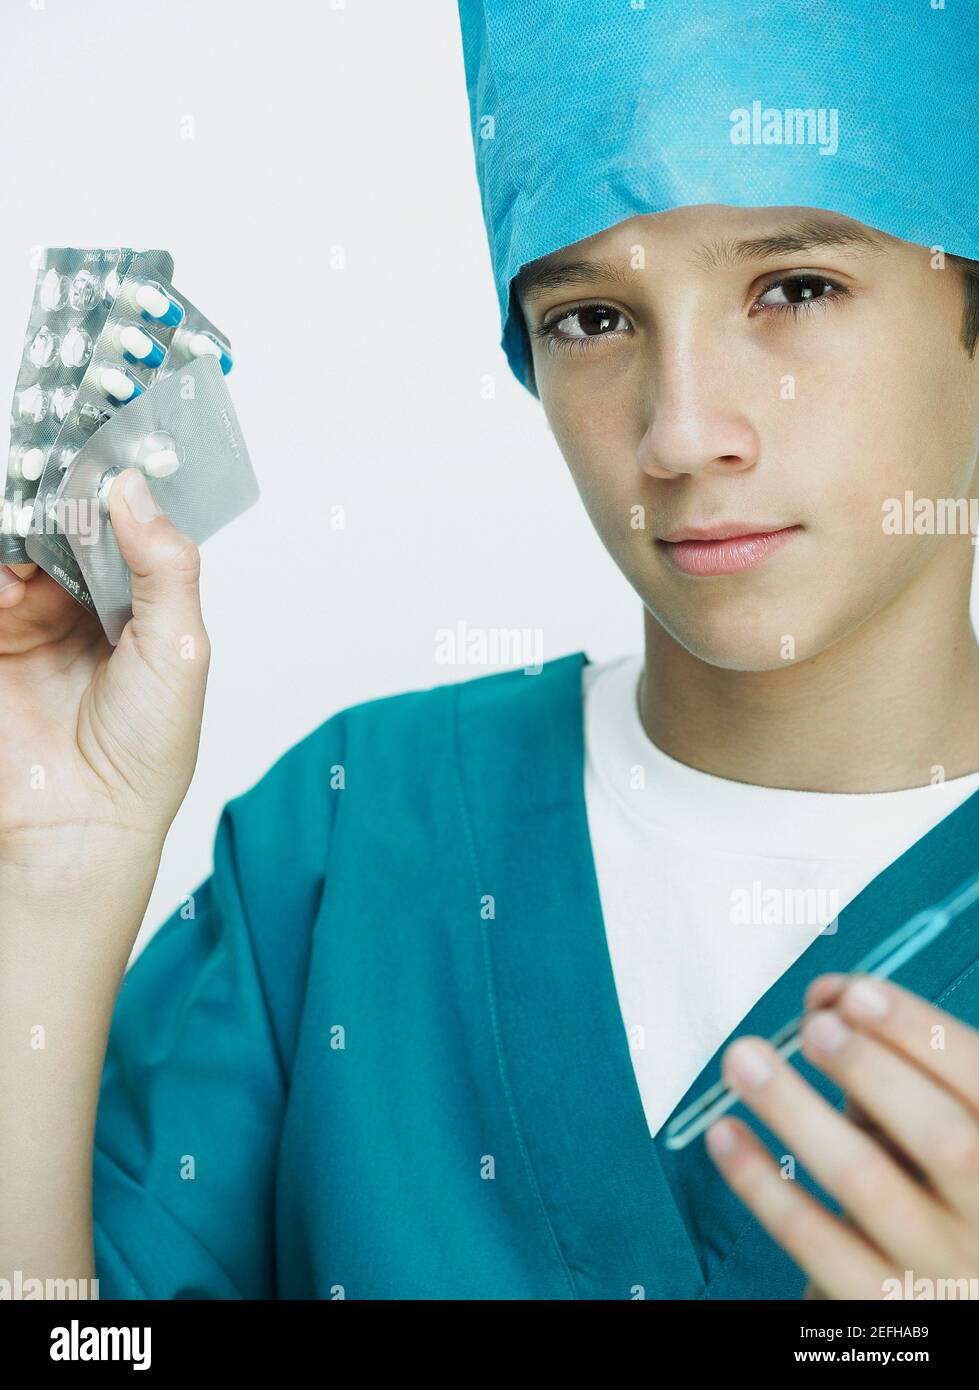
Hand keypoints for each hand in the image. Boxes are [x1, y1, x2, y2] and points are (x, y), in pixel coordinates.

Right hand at [0, 468, 209, 877]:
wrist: (82, 822)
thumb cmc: (147, 751)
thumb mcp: (178, 647)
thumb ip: (163, 564)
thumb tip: (134, 488)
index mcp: (142, 605)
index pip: (125, 527)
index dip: (115, 492)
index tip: (108, 451)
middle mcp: (86, 606)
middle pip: (66, 527)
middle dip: (61, 504)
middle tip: (59, 483)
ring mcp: (34, 621)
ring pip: (21, 546)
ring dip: (23, 533)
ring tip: (33, 548)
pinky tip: (9, 583)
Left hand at [705, 972, 978, 1299]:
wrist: (935, 1294)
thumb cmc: (929, 1186)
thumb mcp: (926, 1119)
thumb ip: (884, 1057)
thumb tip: (825, 995)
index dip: (922, 1034)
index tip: (856, 993)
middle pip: (945, 1140)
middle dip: (873, 1072)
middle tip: (813, 1029)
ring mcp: (938, 1270)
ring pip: (867, 1183)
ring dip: (797, 1110)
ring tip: (744, 1059)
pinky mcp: (876, 1304)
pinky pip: (812, 1240)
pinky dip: (760, 1181)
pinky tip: (724, 1133)